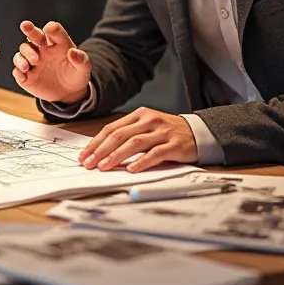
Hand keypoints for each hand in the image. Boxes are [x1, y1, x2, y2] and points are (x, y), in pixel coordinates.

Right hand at [13, 20, 91, 104]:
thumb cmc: (76, 75)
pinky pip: (18, 71)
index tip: (50, 28)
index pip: (54, 32)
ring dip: (25, 53)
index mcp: (58, 43)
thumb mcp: (83, 69)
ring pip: (23, 51)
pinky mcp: (26, 76)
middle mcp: (43, 49)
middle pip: (34, 36)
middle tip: (26, 25)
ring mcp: (33, 61)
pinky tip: (23, 72)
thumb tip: (73, 52)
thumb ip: (81, 60)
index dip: (52, 29)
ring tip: (33, 61)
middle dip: (30, 30)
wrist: (69, 93)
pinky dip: (18, 70)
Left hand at [79, 107, 196, 172]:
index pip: (112, 128)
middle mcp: (149, 120)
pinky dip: (142, 162)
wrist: (200, 132)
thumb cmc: (168, 133)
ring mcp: (162, 132)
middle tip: (89, 163)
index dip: (95, 142)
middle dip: (101, 150)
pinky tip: (131, 169)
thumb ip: (128, 135)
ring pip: (134, 143)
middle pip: (120, 135)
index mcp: (139, 114)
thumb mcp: (147, 128)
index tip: (84, 155)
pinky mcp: (174, 145)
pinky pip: (155, 153)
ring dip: (116, 156)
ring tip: (104, 166)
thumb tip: (101, 152)